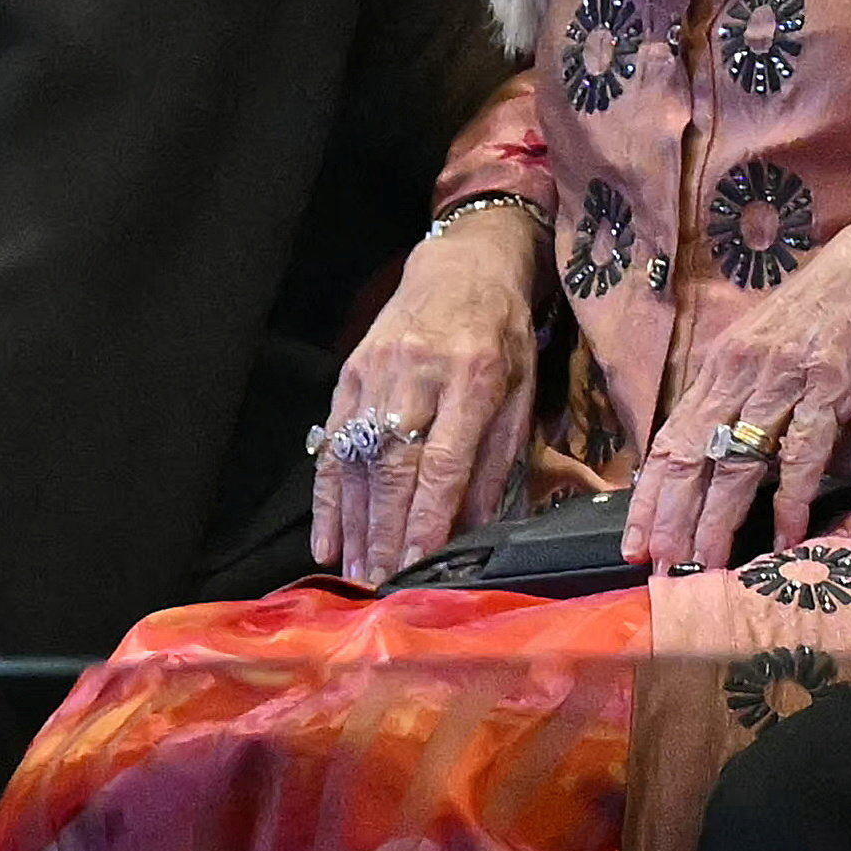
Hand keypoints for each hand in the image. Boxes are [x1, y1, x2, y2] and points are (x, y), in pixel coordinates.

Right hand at [317, 204, 545, 582]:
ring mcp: (377, 371)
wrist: (464, 266)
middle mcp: (419, 373)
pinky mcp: (350, 373)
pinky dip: (328, 496)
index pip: (445, 459)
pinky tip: (328, 539)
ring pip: (358, 459)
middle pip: (395, 466)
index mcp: (474, 375)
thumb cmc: (503, 335)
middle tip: (382, 584)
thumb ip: (497, 460)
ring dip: (355, 524)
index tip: (420, 565)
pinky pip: (333, 444)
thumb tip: (478, 530)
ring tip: (357, 574)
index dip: (429, 516)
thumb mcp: (522, 390)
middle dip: (387, 532)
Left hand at [625, 167, 850, 571]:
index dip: (651, 495)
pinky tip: (783, 538)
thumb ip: (754, 386)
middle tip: (663, 570)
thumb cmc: (844, 296)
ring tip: (708, 567)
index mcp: (725, 358)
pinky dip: (788, 500)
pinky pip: (800, 453)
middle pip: (693, 455)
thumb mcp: (779, 339)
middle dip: (672, 519)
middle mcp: (743, 368)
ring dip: (718, 521)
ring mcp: (784, 376)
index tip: (636, 542)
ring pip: (735, 462)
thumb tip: (736, 445)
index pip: (672, 436)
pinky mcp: (829, 384)